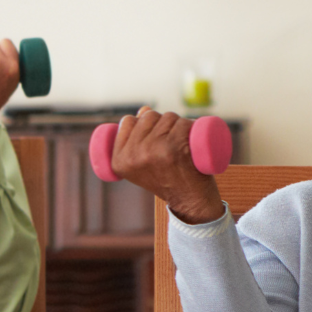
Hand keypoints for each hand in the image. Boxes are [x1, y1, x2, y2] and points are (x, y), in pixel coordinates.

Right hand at [111, 107, 224, 222]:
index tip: (155, 136)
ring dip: (179, 123)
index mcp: (119, 160)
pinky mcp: (175, 148)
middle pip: (149, 116)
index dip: (143, 123)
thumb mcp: (141, 164)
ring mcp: (154, 150)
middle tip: (172, 142)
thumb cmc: (168, 179)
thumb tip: (144, 109)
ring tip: (182, 143)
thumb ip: (135, 139)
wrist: (190, 201)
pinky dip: (192, 125)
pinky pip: (183, 123)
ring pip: (168, 117)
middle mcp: (133, 155)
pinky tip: (192, 138)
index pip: (128, 121)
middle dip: (162, 122)